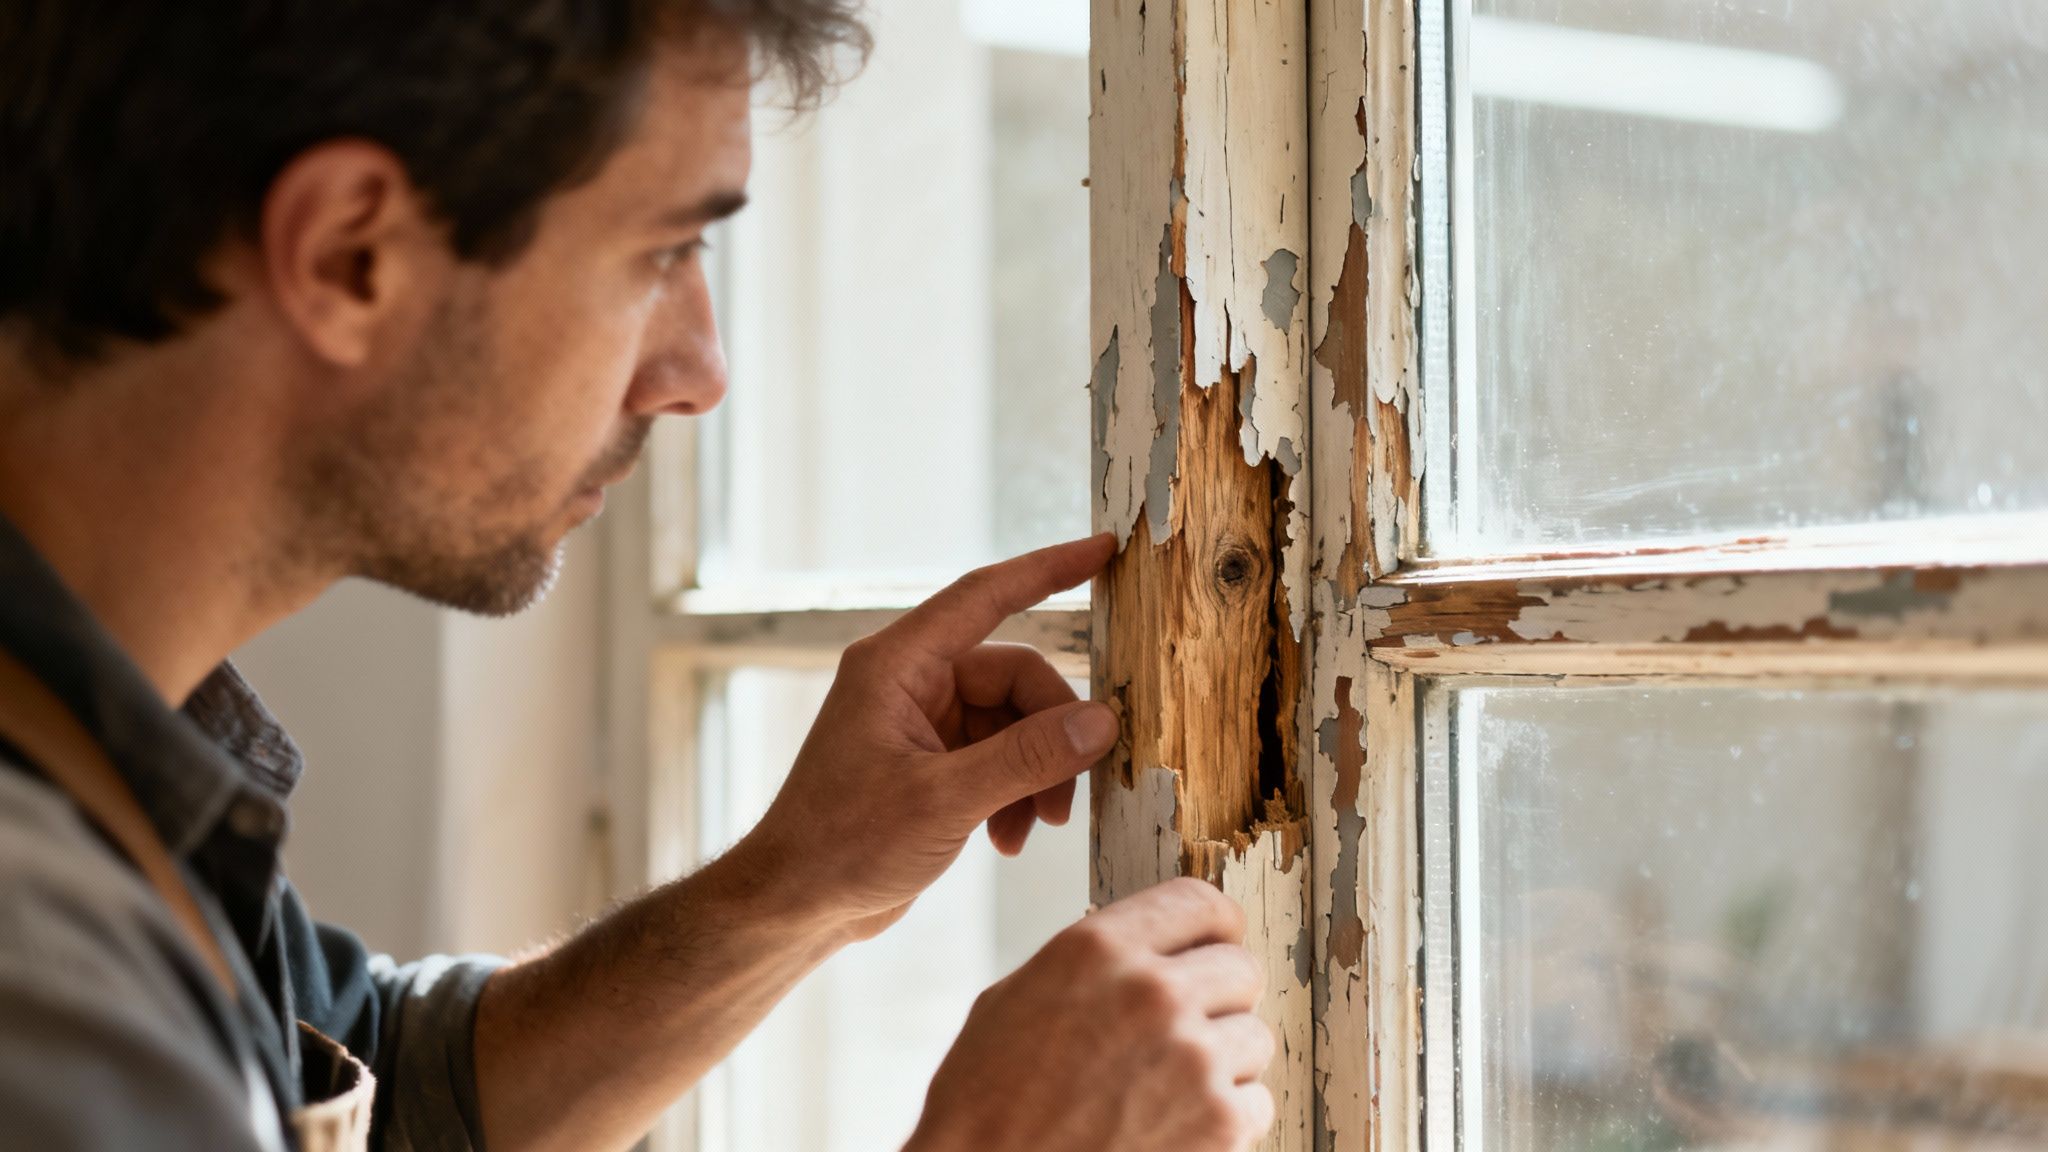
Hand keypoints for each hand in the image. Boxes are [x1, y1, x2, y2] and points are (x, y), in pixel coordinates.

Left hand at [731, 534, 1120, 939]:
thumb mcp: (943, 801)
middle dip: (1052, 737)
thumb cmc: (841, 845)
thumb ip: (1026, 757)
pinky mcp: (933, 762)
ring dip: (1037, 775)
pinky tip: (1008, 839)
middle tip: (1066, 797)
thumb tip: (1101, 722)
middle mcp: (911, 682)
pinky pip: (1001, 757)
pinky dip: (1016, 795)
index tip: (1103, 548)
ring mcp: (923, 722)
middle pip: (1017, 679)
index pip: (985, 595)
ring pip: (1016, 724)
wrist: (795, 906)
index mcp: (897, 664)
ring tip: (1037, 827)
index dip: (1048, 569)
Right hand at [907, 878, 1276, 1151]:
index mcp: (1098, 949)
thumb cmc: (986, 1100)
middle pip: (1241, 967)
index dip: (1214, 926)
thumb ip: (1094, 962)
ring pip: (1255, 1036)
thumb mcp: (1019, 996)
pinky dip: (1227, 1116)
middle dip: (1218, 996)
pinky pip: (1257, 1101)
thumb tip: (1150, 947)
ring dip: (1223, 1059)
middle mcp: (1151, 992)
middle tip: (1186, 1027)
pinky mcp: (1217, 1123)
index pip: (1200, 903)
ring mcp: (1191, 1058)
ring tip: (1169, 1085)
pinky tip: (1175, 1123)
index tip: (1215, 944)